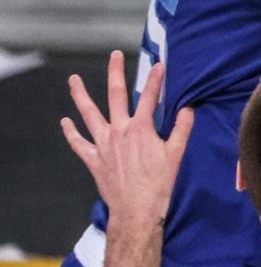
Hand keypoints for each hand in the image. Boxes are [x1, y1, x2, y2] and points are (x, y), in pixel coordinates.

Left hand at [61, 51, 192, 231]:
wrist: (136, 211)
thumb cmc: (158, 185)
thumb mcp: (176, 155)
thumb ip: (182, 129)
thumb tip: (188, 110)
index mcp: (141, 129)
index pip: (151, 97)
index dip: (157, 79)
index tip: (160, 64)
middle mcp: (119, 131)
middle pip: (116, 96)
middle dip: (116, 72)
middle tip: (115, 55)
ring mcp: (104, 145)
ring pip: (89, 114)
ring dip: (80, 96)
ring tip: (73, 80)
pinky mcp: (94, 160)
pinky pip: (79, 143)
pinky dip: (71, 132)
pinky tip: (65, 122)